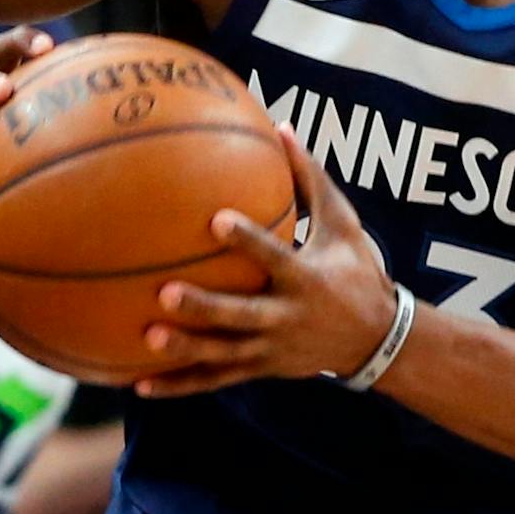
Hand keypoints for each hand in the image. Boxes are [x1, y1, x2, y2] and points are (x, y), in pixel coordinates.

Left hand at [138, 124, 394, 397]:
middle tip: (164, 292)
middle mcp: (288, 317)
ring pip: (224, 353)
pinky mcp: (261, 369)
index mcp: (306, 279)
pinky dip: (179, 385)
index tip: (216, 220)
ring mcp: (273, 348)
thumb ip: (310, 179)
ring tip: (147, 339)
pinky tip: (137, 384)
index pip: (274, 258)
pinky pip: (215, 380)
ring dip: (186, 349)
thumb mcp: (343, 225)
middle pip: (241, 315)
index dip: (248, 241)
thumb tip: (281, 128)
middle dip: (204, 307)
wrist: (377, 338)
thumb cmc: (356, 270)